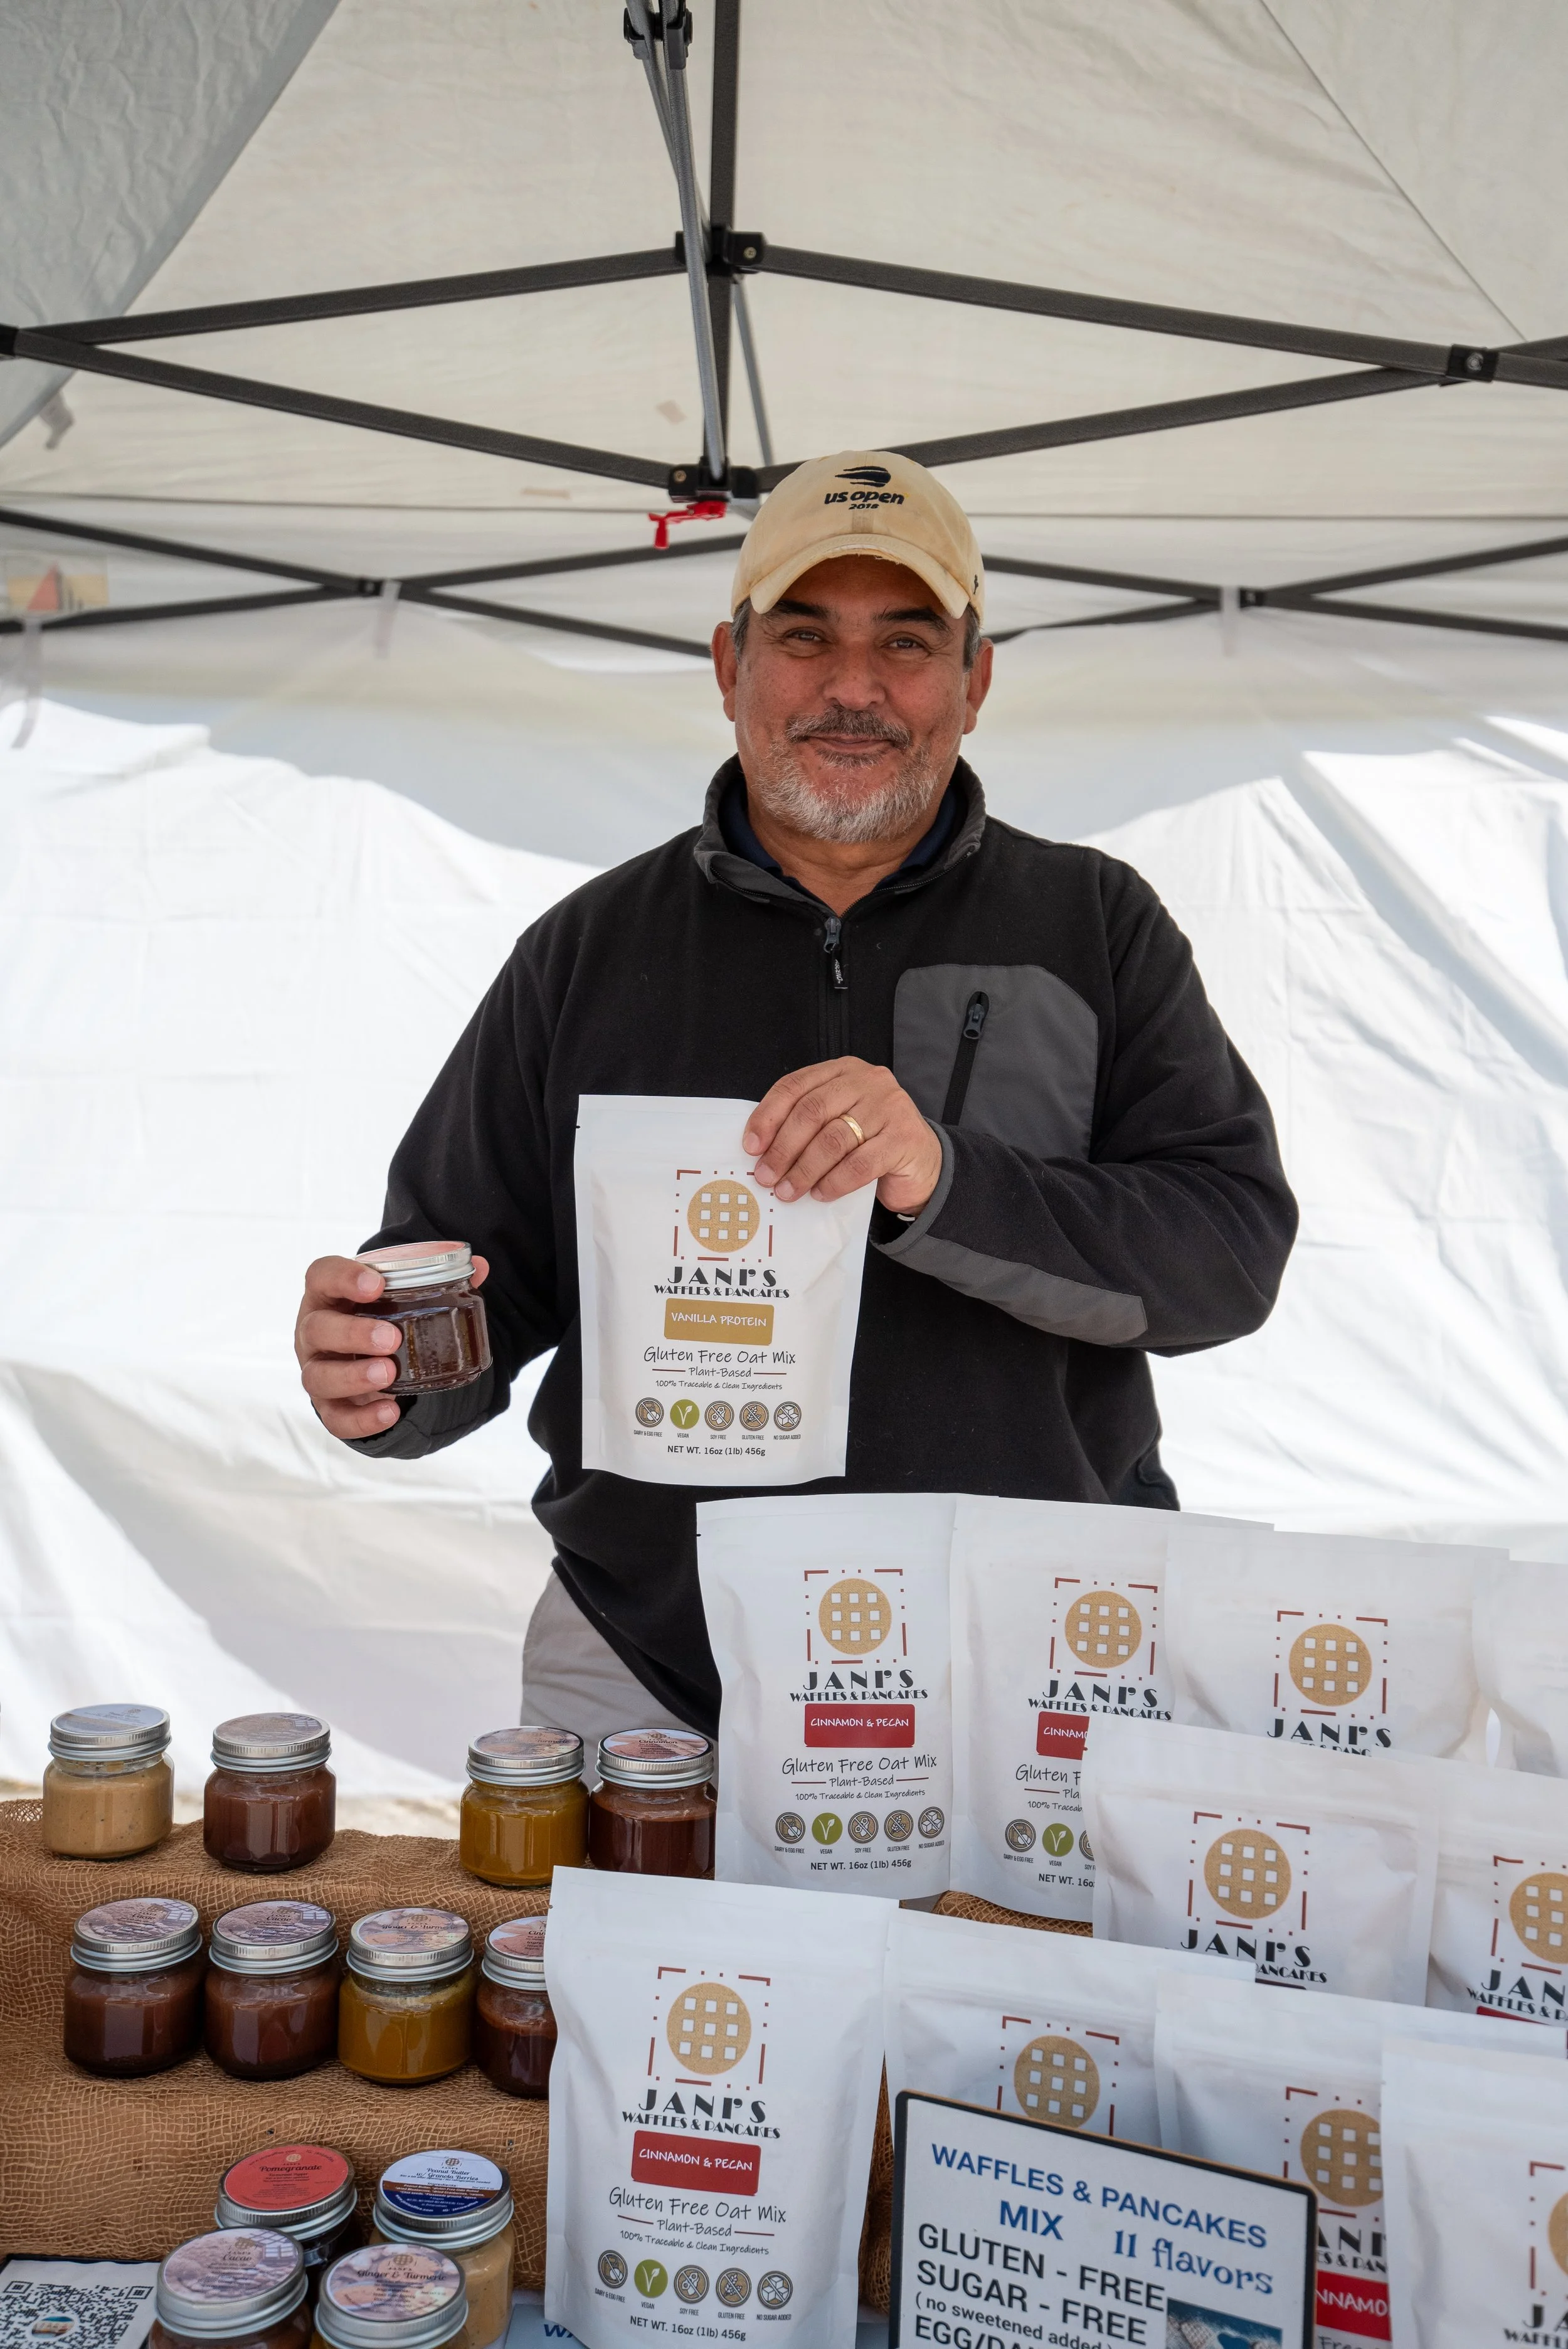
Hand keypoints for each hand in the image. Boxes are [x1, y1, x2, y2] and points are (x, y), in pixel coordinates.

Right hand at [295, 1251, 488, 1438]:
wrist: (369, 1358)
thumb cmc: (380, 1316)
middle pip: (316, 1329)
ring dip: (353, 1376)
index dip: (343, 1277)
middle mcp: (313, 1331)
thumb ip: (437, 1279)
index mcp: (329, 1295)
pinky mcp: (328, 1405)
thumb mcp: (401, 1295)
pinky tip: (390, 1412)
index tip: (376, 1284)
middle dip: (353, 1333)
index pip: (321, 1275)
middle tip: (392, 1339)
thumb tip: (481, 1266)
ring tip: (390, 1374)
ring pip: (318, 1376)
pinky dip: (362, 1419)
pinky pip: (335, 1418)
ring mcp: (317, 1369)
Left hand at [744, 1058, 942, 1215]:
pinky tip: (821, 1194)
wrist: (923, 1164)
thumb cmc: (870, 1143)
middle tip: (766, 1176)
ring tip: (788, 1191)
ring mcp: (889, 1107)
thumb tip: (761, 1151)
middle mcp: (868, 1081)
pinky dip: (835, 1182)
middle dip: (783, 1147)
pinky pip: (860, 1163)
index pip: (795, 1086)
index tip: (751, 1146)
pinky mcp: (904, 1137)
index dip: (768, 1116)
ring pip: (834, 1139)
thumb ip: (808, 1125)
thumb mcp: (838, 1122)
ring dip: (805, 1169)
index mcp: (843, 1071)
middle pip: (812, 1111)